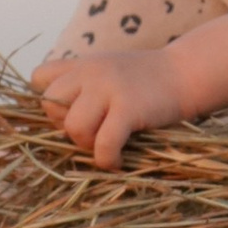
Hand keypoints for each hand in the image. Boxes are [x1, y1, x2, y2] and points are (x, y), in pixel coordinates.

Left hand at [29, 45, 186, 168]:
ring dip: (86, 145)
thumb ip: (84, 85)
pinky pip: (103, 144)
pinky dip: (107, 160)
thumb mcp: (109, 70)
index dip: (49, 102)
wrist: (186, 73)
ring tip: (104, 146)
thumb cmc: (148, 80)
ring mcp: (109, 88)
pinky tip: (118, 162)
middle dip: (65, 126)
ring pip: (73, 127)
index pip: (40, 78)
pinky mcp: (128, 108)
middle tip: (91, 133)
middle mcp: (91, 72)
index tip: (69, 113)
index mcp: (83, 64)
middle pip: (50, 106)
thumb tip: (59, 123)